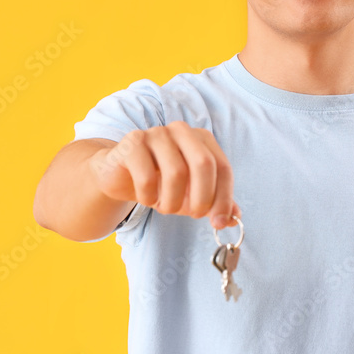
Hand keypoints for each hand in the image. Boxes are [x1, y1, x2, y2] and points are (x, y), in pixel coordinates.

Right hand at [88, 121, 240, 228]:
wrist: (118, 175)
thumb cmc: (159, 182)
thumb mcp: (191, 195)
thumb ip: (214, 204)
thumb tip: (234, 219)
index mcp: (202, 138)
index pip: (223, 167)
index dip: (224, 197)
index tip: (219, 222)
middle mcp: (181, 130)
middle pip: (204, 164)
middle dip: (202, 198)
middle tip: (194, 216)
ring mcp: (156, 133)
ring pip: (176, 173)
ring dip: (172, 201)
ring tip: (165, 206)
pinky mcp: (132, 142)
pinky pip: (147, 177)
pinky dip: (149, 196)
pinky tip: (146, 198)